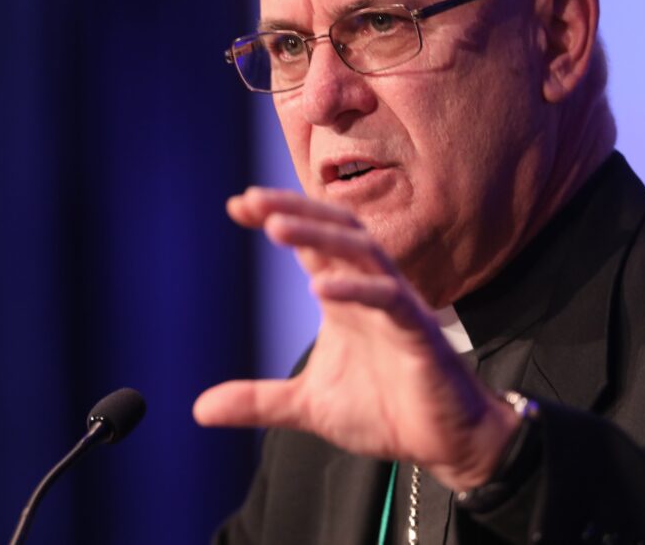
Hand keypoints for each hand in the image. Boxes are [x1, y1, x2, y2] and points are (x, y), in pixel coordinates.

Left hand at [193, 187, 518, 490]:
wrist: (444, 445)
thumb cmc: (385, 410)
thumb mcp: (308, 405)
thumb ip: (258, 400)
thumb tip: (199, 409)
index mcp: (344, 295)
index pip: (311, 242)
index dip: (278, 216)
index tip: (237, 204)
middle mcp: (368, 290)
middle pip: (336, 229)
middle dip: (294, 210)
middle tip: (251, 200)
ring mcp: (396, 307)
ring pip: (362, 251)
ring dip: (319, 235)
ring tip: (275, 227)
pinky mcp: (419, 332)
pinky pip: (390, 298)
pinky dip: (356, 289)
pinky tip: (321, 288)